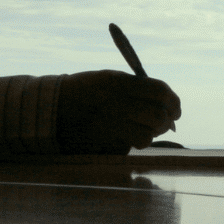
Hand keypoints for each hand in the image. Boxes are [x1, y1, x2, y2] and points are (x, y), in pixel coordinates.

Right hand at [56, 70, 181, 154]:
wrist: (49, 109)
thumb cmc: (82, 92)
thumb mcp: (107, 79)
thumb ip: (135, 88)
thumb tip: (166, 104)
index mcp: (118, 81)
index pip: (160, 91)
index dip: (173, 101)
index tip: (175, 109)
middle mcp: (116, 101)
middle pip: (159, 115)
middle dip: (167, 121)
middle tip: (165, 123)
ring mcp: (110, 123)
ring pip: (149, 133)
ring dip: (152, 133)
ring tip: (145, 130)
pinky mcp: (104, 140)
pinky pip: (133, 144)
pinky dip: (137, 142)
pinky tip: (130, 138)